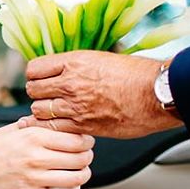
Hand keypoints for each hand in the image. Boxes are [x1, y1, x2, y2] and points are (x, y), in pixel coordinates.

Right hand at [0, 123, 94, 188]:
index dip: (87, 140)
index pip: (76, 139)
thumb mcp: (12, 129)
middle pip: (80, 158)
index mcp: (33, 137)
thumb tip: (57, 123)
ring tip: (81, 172)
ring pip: (75, 178)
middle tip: (84, 156)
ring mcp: (34, 178)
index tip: (86, 141)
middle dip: (87, 157)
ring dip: (84, 175)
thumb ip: (36, 126)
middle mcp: (36, 157)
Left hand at [21, 50, 181, 137]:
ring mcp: (74, 106)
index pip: (34, 68)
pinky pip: (52, 129)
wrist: (157, 94)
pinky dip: (51, 129)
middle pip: (32, 90)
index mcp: (74, 62)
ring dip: (44, 112)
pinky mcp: (82, 125)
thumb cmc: (138, 75)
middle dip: (38, 94)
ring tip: (54, 113)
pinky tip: (57, 127)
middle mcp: (70, 83)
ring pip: (38, 110)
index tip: (41, 79)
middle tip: (46, 97)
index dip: (36, 75)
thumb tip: (66, 71)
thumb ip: (80, 67)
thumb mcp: (103, 59)